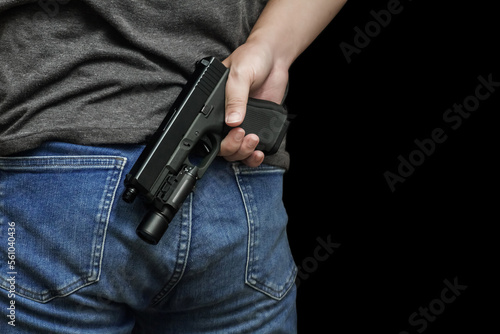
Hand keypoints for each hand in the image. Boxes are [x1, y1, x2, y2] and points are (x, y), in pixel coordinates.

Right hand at [218, 41, 288, 166]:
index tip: (232, 133)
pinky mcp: (258, 126)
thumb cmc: (252, 58)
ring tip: (253, 140)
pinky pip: (252, 150)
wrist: (275, 56)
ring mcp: (243, 124)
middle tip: (243, 134)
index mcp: (214, 105)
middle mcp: (225, 117)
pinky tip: (259, 151)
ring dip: (243, 154)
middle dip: (232, 147)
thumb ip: (235, 97)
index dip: (217, 141)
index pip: (207, 132)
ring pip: (236, 152)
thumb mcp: (239, 73)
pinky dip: (254, 157)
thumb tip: (232, 120)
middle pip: (222, 147)